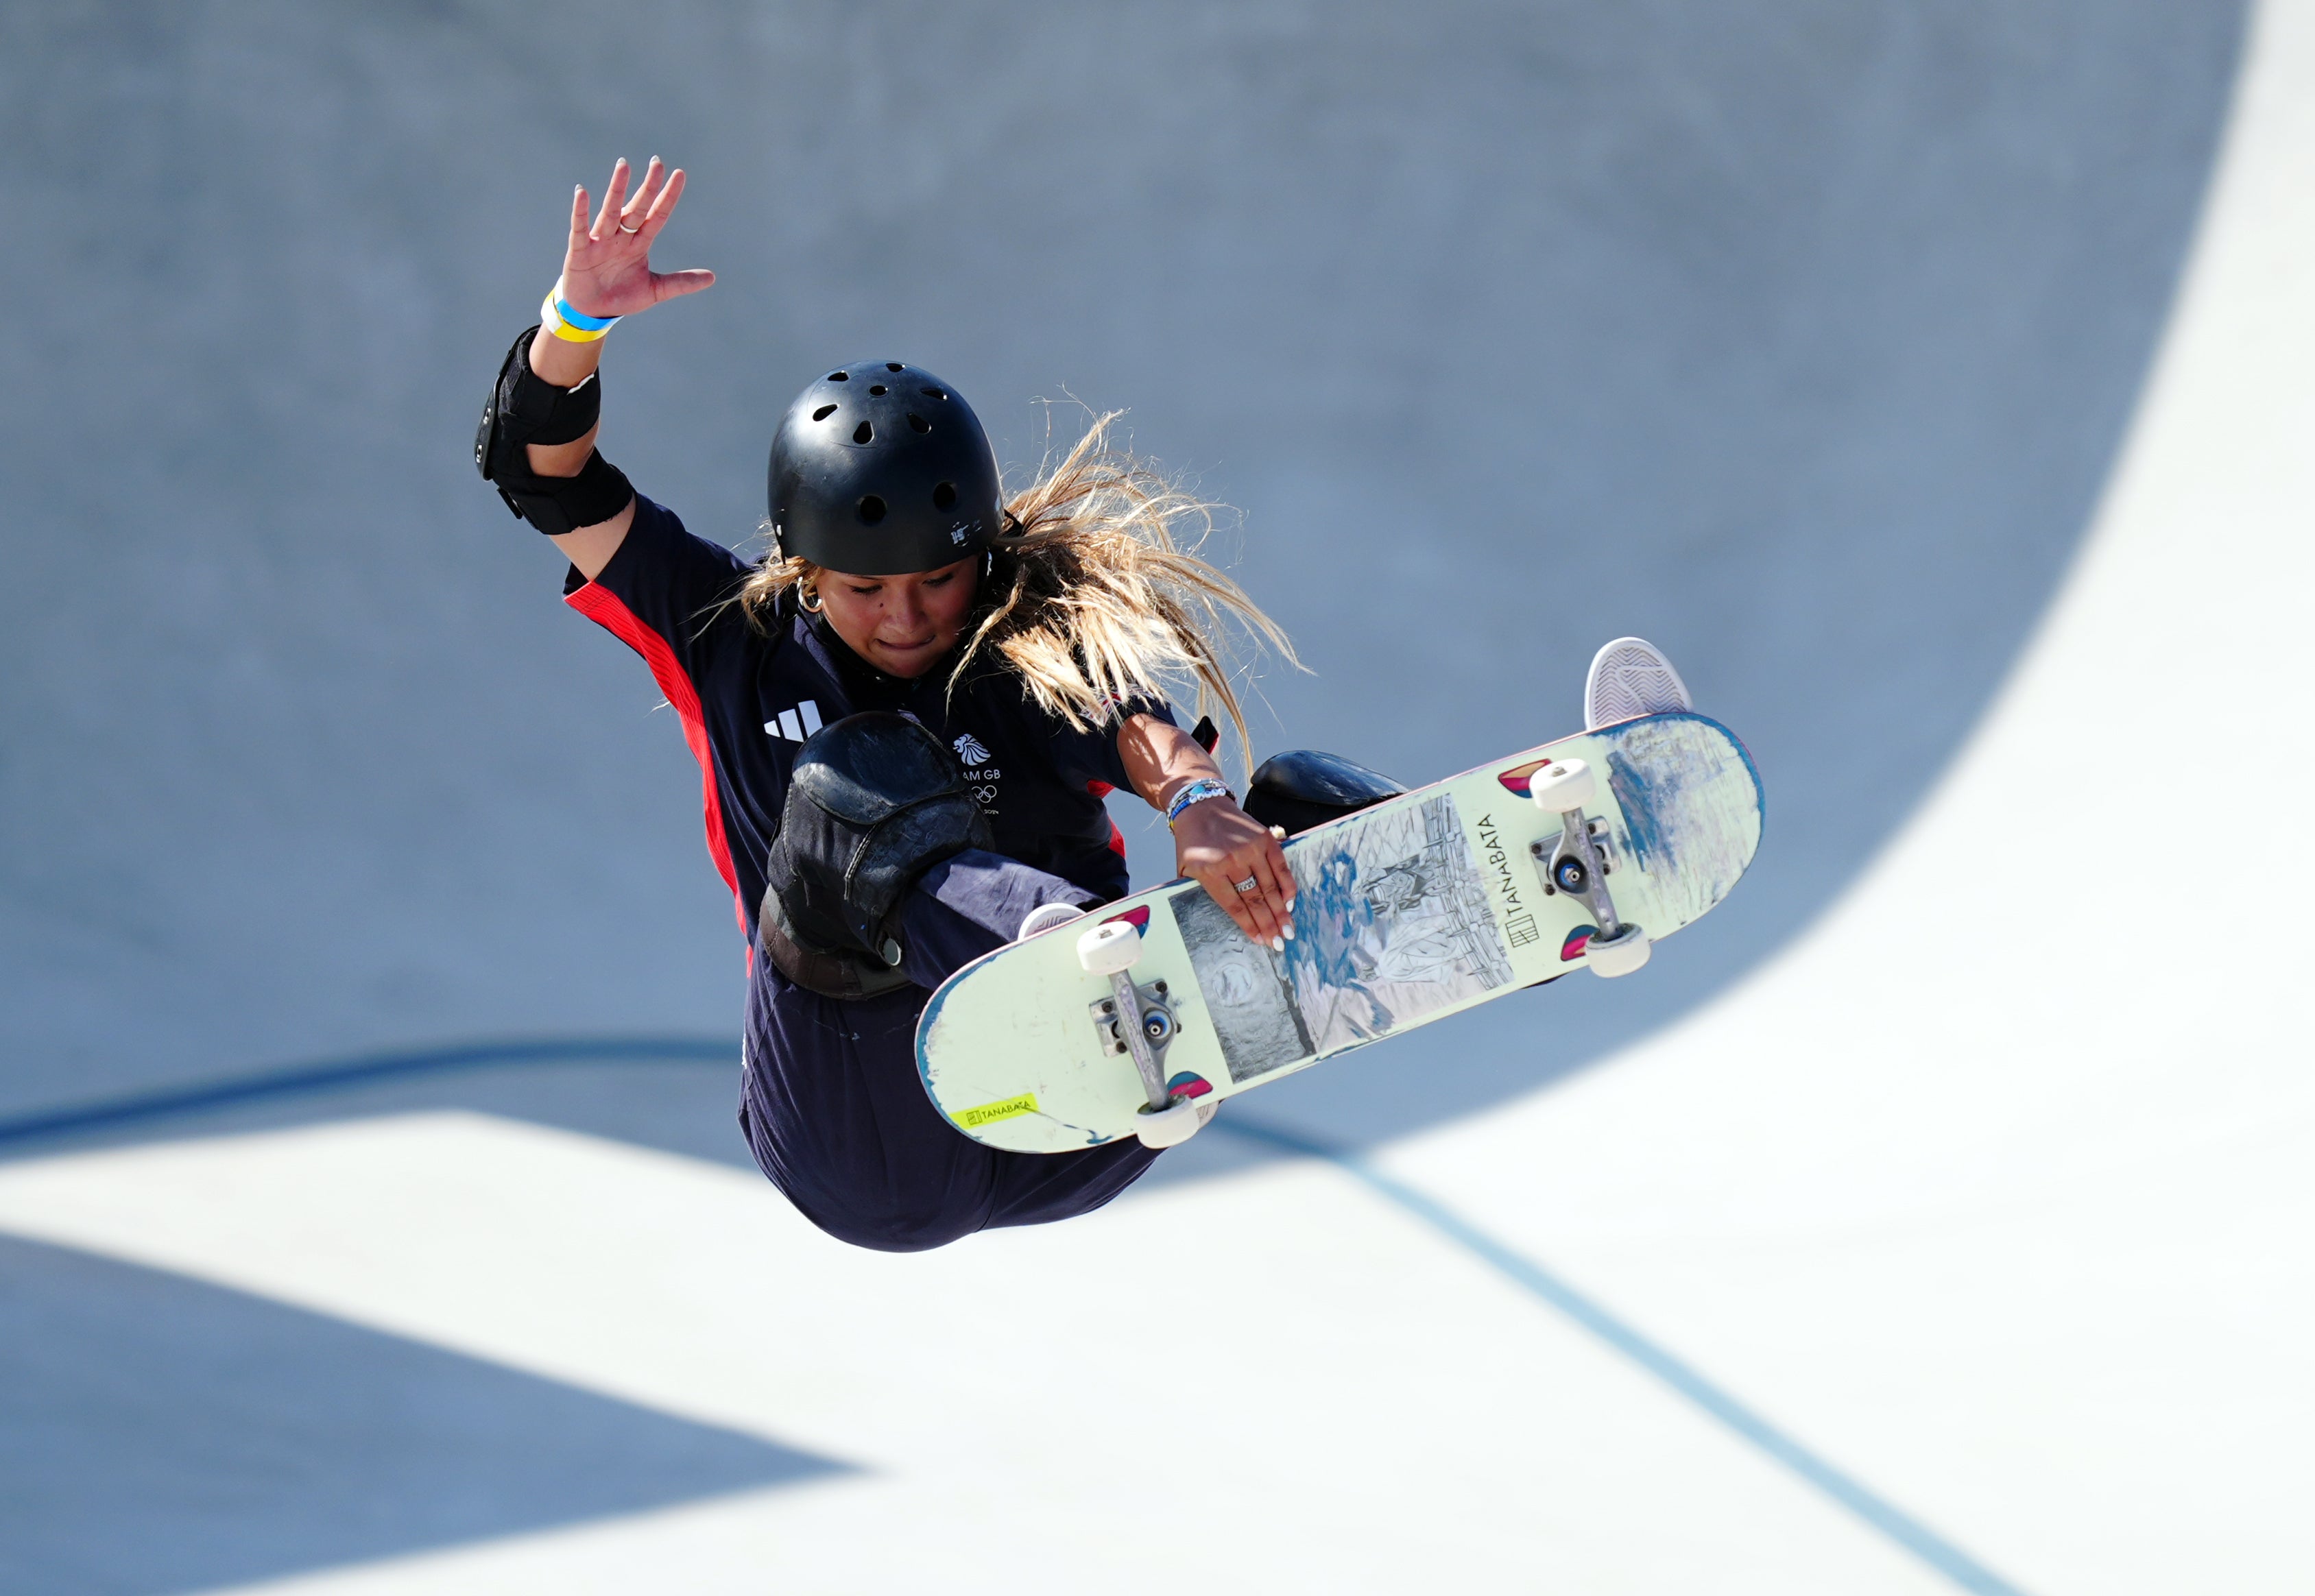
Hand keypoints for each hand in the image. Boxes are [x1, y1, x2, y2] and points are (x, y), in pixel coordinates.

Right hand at [557, 157, 715, 320]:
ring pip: (611, 211)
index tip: (679, 174)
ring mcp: (601, 241)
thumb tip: (712, 278)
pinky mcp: (580, 251)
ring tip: (624, 166)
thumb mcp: (655, 290)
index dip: (668, 197)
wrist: (592, 311)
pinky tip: (582, 193)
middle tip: (657, 163)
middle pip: (637, 208)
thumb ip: (680, 282)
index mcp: (640, 243)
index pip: (658, 215)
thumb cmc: (622, 296)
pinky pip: (580, 228)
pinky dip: (581, 212)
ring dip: (617, 190)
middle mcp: (621, 237)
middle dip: (648, 187)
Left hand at [1174, 798, 1294, 948]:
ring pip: (1270, 887)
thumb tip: (1230, 916)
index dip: (1250, 926)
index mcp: (1210, 871)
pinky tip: (1290, 903)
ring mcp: (1250, 848)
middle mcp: (1232, 860)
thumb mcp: (1186, 869)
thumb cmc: (1193, 842)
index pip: (1235, 906)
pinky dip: (1287, 886)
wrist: (1201, 806)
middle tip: (1279, 943)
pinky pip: (1281, 867)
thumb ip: (1202, 892)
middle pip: (1256, 899)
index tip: (1261, 941)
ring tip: (1288, 930)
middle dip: (1269, 924)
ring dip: (1281, 911)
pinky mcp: (1265, 838)